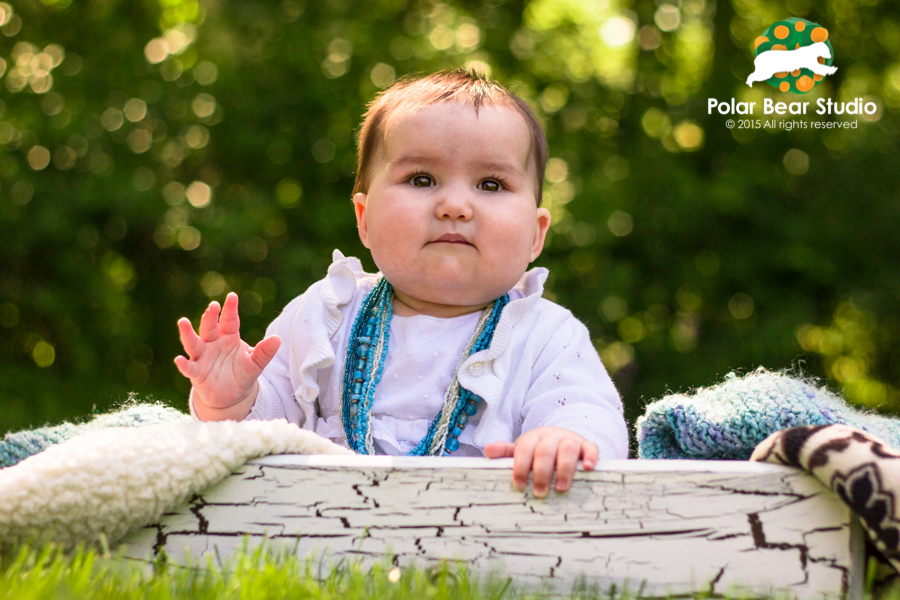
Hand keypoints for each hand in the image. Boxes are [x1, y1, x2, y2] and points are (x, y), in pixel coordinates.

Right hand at [174, 292, 280, 411]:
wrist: (231, 396)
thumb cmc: (241, 374)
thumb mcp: (255, 364)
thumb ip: (264, 352)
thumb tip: (277, 339)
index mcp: (229, 337)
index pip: (230, 320)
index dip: (230, 309)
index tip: (232, 296)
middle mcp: (213, 343)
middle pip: (210, 327)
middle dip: (210, 316)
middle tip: (213, 306)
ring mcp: (202, 357)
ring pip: (194, 343)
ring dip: (188, 333)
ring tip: (183, 322)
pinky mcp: (196, 373)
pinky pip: (189, 367)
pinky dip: (183, 364)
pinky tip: (179, 360)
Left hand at [483, 427, 598, 497]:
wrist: (563, 438)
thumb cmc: (538, 450)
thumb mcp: (522, 450)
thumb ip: (506, 452)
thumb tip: (487, 451)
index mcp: (533, 437)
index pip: (524, 448)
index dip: (520, 465)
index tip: (518, 484)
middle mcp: (552, 436)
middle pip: (545, 450)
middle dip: (541, 472)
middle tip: (539, 493)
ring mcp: (570, 439)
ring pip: (568, 448)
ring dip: (564, 468)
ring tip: (560, 488)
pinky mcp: (586, 445)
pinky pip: (591, 448)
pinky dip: (590, 457)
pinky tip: (587, 468)